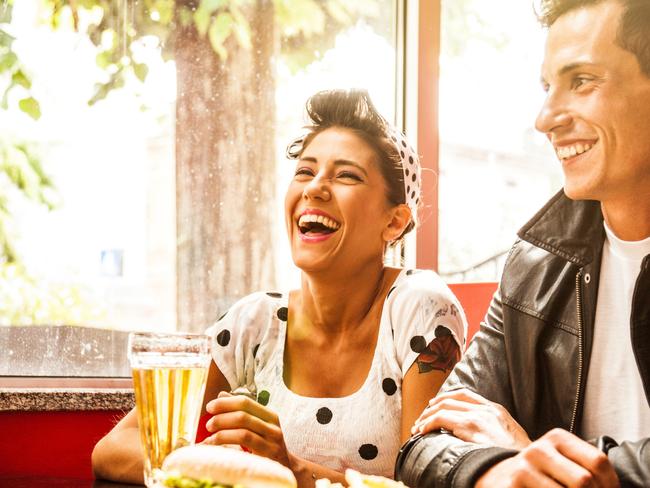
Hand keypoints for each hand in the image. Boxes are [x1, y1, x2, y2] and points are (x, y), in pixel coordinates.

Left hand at [204, 391, 291, 467]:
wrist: (285, 467)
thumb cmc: (266, 445)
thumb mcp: (257, 426)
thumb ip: (241, 411)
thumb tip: (221, 395)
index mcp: (270, 416)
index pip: (246, 402)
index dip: (225, 402)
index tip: (210, 407)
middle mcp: (273, 427)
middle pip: (243, 416)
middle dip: (221, 418)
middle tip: (209, 424)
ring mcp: (272, 443)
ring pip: (243, 433)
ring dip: (222, 433)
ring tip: (210, 438)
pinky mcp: (267, 458)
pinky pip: (244, 449)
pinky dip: (226, 446)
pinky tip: (216, 448)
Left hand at [412, 389, 530, 449]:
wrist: (527, 464)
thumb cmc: (518, 458)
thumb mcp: (510, 438)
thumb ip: (494, 430)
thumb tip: (477, 436)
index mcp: (497, 410)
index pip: (466, 395)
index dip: (447, 398)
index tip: (435, 404)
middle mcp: (487, 409)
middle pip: (451, 399)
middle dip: (433, 407)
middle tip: (422, 417)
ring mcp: (479, 416)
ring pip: (443, 407)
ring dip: (426, 417)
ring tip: (417, 427)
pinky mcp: (471, 426)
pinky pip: (440, 419)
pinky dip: (427, 424)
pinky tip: (421, 431)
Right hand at [476, 429, 619, 487]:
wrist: (497, 478)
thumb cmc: (539, 474)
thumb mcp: (561, 461)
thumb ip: (585, 468)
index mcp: (557, 438)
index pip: (598, 462)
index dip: (611, 485)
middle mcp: (539, 449)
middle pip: (584, 481)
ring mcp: (524, 469)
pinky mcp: (512, 487)